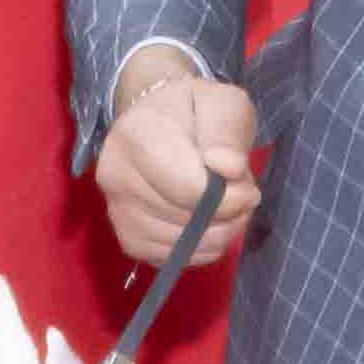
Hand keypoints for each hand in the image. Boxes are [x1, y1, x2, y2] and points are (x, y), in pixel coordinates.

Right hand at [96, 47, 262, 268]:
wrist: (159, 124)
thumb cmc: (194, 112)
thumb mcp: (223, 104)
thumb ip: (228, 132)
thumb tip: (227, 169)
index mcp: (135, 136)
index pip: (189, 189)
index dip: (230, 198)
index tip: (248, 186)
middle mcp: (115, 176)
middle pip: (187, 221)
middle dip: (228, 214)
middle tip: (237, 191)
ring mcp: (117, 212)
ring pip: (184, 246)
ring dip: (218, 232)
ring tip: (222, 203)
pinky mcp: (127, 240)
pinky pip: (175, 260)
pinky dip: (200, 248)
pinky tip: (205, 222)